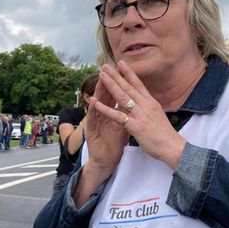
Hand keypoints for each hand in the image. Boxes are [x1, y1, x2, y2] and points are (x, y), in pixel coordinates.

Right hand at [82, 65, 129, 179]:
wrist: (106, 160)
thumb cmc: (114, 143)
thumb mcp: (124, 125)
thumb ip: (128, 113)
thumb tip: (138, 102)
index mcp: (111, 112)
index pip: (116, 95)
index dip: (119, 82)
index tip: (123, 70)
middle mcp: (101, 115)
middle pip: (105, 96)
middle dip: (108, 81)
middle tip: (108, 67)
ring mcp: (95, 122)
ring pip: (97, 104)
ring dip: (99, 91)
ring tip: (101, 78)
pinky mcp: (90, 132)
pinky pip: (92, 120)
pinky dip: (93, 110)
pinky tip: (93, 101)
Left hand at [93, 61, 185, 170]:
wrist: (173, 147)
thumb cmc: (165, 135)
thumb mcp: (158, 117)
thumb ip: (150, 109)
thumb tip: (146, 103)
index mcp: (151, 103)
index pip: (139, 84)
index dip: (129, 73)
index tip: (121, 63)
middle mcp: (146, 105)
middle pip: (128, 87)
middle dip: (116, 75)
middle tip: (106, 65)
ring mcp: (140, 115)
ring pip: (123, 96)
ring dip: (111, 85)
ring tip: (101, 75)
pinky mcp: (135, 126)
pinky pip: (117, 116)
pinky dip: (105, 109)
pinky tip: (96, 103)